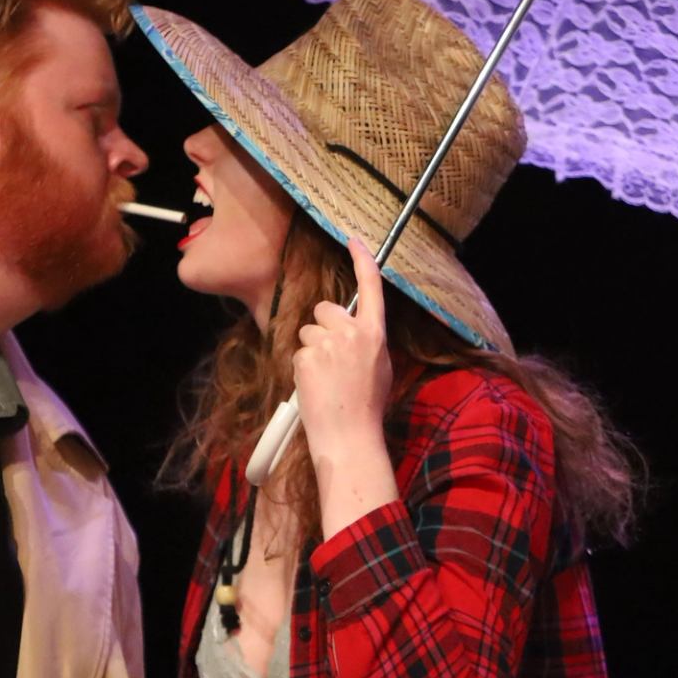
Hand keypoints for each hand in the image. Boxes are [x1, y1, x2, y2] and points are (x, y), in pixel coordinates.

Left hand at [294, 236, 398, 535]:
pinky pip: (298, 352)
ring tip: (325, 379)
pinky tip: (315, 387)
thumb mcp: (379, 367)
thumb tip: (350, 329)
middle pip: (325, 310)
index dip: (362, 261)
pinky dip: (302, 368)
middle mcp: (352, 333)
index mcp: (375, 334)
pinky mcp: (306, 357)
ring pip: (308, 332)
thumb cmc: (367, 407)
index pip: (370, 288)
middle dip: (322, 328)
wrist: (350, 436)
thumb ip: (365, 341)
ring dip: (311, 350)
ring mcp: (328, 344)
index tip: (353, 240)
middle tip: (331, 360)